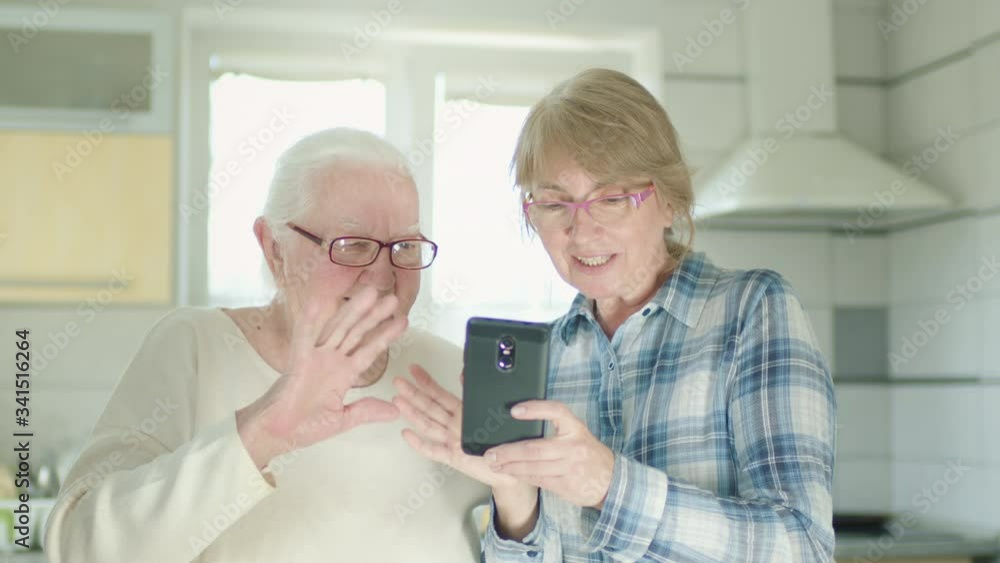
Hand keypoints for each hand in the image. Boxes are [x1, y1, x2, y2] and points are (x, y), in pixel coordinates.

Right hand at [236, 286, 407, 469]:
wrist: (278, 435)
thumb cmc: (305, 427)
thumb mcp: (343, 418)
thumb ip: (367, 411)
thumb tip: (395, 411)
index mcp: (343, 374)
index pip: (369, 350)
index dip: (385, 336)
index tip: (403, 321)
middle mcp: (332, 360)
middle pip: (358, 333)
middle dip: (375, 316)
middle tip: (394, 299)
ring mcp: (315, 357)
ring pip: (338, 329)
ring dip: (354, 310)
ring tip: (372, 293)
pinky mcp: (298, 360)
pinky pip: (304, 336)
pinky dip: (310, 320)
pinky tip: (319, 302)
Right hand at [391, 365, 524, 488]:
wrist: (513, 466)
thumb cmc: (503, 441)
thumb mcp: (493, 412)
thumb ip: (478, 394)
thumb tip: (467, 373)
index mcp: (464, 413)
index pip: (440, 394)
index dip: (426, 381)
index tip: (414, 369)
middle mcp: (455, 426)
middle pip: (430, 407)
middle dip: (413, 394)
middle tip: (399, 382)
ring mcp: (452, 441)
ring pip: (428, 425)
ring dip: (413, 413)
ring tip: (398, 402)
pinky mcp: (453, 458)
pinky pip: (434, 451)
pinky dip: (420, 444)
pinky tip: (407, 434)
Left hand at [486, 400, 614, 509]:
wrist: (610, 480)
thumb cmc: (588, 453)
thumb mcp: (577, 434)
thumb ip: (555, 428)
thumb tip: (521, 423)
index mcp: (575, 428)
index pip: (556, 411)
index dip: (535, 409)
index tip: (514, 410)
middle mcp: (573, 447)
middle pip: (534, 448)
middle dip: (508, 451)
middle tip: (490, 453)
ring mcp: (570, 468)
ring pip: (532, 467)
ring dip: (509, 466)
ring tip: (494, 464)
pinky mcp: (566, 485)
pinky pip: (537, 479)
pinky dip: (521, 475)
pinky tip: (510, 472)